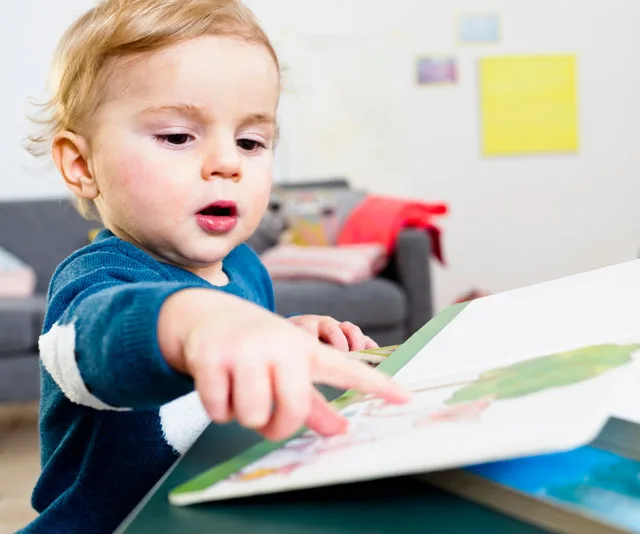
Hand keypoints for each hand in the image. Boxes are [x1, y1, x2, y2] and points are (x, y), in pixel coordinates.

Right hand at [159, 290, 409, 441]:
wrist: (208, 314)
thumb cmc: (258, 347)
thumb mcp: (287, 366)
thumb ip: (313, 401)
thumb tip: (340, 429)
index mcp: (304, 349)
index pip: (346, 369)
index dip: (375, 385)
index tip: (405, 398)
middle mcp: (280, 345)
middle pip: (292, 412)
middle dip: (278, 426)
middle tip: (268, 416)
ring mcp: (244, 349)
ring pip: (252, 416)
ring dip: (244, 415)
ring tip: (241, 391)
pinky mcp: (211, 357)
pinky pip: (219, 410)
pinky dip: (218, 408)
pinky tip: (219, 385)